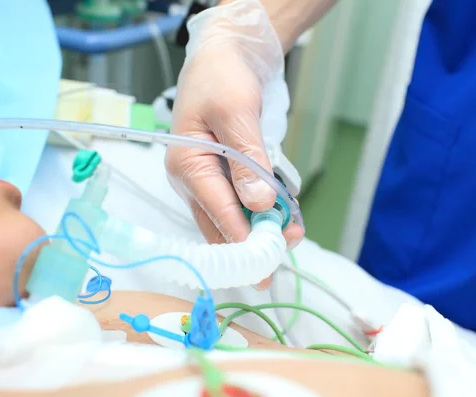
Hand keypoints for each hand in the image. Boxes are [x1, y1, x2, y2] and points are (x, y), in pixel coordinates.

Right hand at [165, 0, 303, 288]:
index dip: (242, 235)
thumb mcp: (236, 113)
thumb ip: (247, 160)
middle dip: (251, 240)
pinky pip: (240, 200)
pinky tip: (282, 218)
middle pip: (220, 220)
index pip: (216, 207)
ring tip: (289, 238)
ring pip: (231, 215)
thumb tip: (258, 204)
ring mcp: (207, 178)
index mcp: (186, 163)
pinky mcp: (223, 174)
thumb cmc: (222, 78)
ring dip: (258, 228)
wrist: (225, 55)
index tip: (265, 258)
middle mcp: (192, 177)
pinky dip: (260, 211)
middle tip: (277, 262)